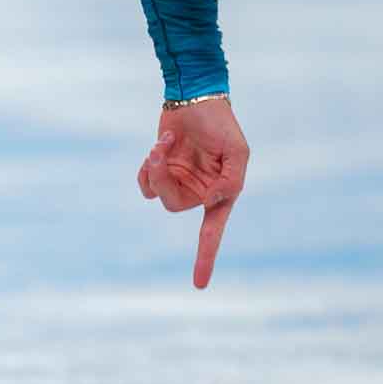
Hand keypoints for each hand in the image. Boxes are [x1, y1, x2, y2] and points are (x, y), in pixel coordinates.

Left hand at [137, 97, 250, 288]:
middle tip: (160, 150)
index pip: (211, 232)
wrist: (194, 99)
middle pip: (173, 206)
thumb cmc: (220, 123)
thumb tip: (213, 203)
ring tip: (160, 143)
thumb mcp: (236, 150)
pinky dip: (147, 168)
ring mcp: (178, 183)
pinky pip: (145, 185)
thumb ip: (231, 179)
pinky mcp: (161, 172)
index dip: (205, 258)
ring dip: (154, 168)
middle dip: (162, 179)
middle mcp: (199, 193)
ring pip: (157, 194)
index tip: (199, 284)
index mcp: (220, 193)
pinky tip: (156, 148)